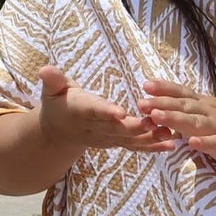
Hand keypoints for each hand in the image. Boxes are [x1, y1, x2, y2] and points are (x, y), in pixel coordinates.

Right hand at [38, 66, 176, 154]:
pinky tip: (172, 146)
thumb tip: (44, 69)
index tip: (121, 112)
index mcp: (80, 111)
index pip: (94, 111)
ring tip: (170, 134)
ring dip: (150, 138)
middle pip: (117, 129)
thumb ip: (52, 80)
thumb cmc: (58, 103)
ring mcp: (107, 138)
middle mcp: (95, 128)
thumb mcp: (52, 90)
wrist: (58, 133)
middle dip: (136, 127)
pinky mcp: (117, 143)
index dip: (107, 112)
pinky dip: (153, 147)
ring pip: (130, 140)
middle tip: (155, 121)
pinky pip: (135, 147)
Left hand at [136, 79, 215, 171]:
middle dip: (162, 104)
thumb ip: (184, 110)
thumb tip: (156, 105)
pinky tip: (192, 143)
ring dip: (176, 119)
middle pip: (184, 106)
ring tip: (157, 117)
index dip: (164, 88)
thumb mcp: (205, 113)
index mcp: (202, 104)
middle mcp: (210, 112)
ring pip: (196, 122)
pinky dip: (204, 142)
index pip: (182, 93)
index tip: (145, 85)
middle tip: (142, 103)